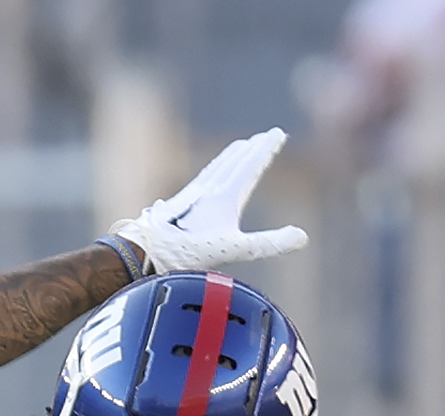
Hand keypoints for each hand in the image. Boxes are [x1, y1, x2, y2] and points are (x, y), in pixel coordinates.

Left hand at [109, 128, 308, 274]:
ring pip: (214, 170)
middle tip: (263, 137)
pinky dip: (209, 174)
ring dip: (229, 158)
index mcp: (224, 196)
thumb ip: (268, 243)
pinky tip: (202, 184)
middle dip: (250, 150)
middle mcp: (206, 191)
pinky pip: (198, 183)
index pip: (249, 166)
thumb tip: (302, 237)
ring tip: (237, 150)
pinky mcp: (174, 209)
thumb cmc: (186, 253)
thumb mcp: (233, 250)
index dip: (265, 150)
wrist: (142, 253)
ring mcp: (189, 199)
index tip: (277, 133)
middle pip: (232, 163)